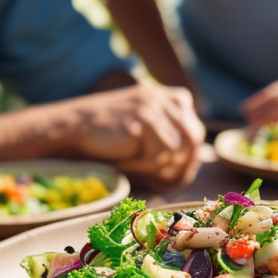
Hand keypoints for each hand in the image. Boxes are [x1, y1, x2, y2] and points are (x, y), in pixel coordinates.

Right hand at [71, 84, 204, 184]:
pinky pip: (157, 156)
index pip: (196, 134)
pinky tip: (126, 162)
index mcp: (177, 98)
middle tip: (159, 178)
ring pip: (174, 151)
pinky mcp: (142, 121)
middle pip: (191, 142)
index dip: (186, 158)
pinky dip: (143, 167)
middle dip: (178, 164)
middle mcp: (169, 99)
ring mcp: (156, 108)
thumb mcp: (151, 126)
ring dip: (156, 166)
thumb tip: (201, 160)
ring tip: (135, 165)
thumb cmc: (115, 132)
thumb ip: (176, 137)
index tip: (169, 171)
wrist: (77, 124)